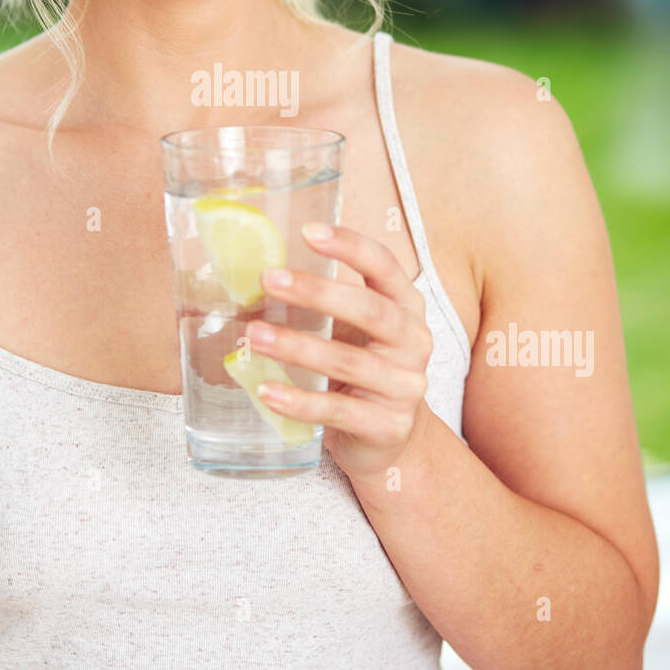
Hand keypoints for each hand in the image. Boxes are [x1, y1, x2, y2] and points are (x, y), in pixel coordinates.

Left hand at [247, 223, 432, 487]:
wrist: (389, 439)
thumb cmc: (362, 370)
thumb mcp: (354, 330)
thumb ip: (326, 304)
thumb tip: (261, 275)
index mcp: (406, 308)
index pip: (385, 267)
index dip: (351, 246)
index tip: (309, 230)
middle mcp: (414, 343)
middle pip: (371, 310)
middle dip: (318, 292)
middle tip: (270, 280)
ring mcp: (405, 387)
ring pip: (348, 362)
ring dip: (297, 347)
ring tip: (254, 336)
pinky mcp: (388, 427)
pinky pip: (339, 411)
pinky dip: (300, 401)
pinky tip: (266, 391)